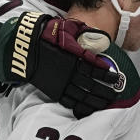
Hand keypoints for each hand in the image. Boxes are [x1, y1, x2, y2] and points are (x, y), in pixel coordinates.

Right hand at [0, 12, 121, 118]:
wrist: (24, 49)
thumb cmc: (46, 37)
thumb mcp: (67, 31)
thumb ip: (83, 34)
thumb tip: (99, 37)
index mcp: (72, 58)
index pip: (94, 69)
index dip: (105, 75)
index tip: (115, 77)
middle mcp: (68, 73)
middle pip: (91, 86)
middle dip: (105, 91)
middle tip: (115, 93)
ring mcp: (60, 84)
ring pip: (82, 96)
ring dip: (96, 101)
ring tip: (106, 103)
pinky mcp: (53, 91)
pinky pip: (69, 102)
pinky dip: (80, 107)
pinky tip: (89, 108)